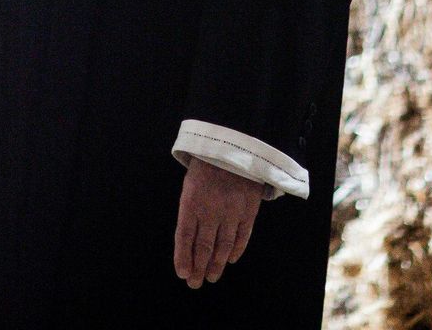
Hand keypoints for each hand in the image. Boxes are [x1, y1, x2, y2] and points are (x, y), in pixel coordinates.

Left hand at [173, 160, 261, 288]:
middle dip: (199, 267)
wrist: (234, 147)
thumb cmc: (206, 165)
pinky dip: (236, 250)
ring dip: (217, 264)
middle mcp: (211, 211)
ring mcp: (232, 213)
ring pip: (223, 246)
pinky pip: (242, 236)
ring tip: (211, 277)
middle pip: (204, 246)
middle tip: (195, 284)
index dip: (183, 257)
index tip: (182, 274)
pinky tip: (230, 259)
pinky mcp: (249, 211)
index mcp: (191, 202)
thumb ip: (190, 210)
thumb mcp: (190, 184)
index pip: (184, 237)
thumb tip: (188, 238)